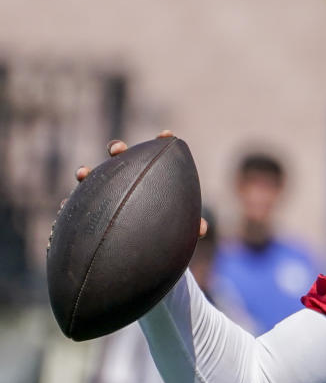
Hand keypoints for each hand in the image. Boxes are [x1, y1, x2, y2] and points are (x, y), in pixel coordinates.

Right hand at [75, 130, 207, 237]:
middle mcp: (126, 179)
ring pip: (93, 178)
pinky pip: (77, 205)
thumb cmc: (164, 230)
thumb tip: (202, 229)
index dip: (161, 143)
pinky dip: (71, 203)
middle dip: (117, 149)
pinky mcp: (90, 210)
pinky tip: (66, 205)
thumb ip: (190, 226)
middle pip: (120, 158)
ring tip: (83, 173)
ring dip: (86, 172)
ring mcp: (106, 192)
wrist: (141, 247)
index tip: (167, 135)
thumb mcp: (178, 228)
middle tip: (117, 149)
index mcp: (151, 178)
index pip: (157, 155)